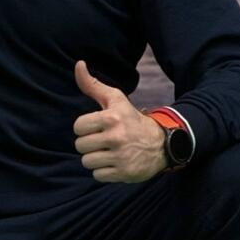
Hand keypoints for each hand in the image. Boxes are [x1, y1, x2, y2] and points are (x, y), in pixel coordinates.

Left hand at [73, 61, 166, 182]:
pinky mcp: (125, 173)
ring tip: (107, 152)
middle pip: (80, 146)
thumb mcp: (115, 99)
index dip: (84, 128)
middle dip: (88, 144)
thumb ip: (92, 84)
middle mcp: (116, 137)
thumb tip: (78, 64)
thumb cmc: (131, 119)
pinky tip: (114, 162)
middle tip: (102, 140)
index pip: (78, 127)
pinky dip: (103, 172)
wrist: (161, 143)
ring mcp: (121, 157)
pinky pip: (98, 176)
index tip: (95, 127)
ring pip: (87, 162)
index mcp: (112, 118)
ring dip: (95, 159)